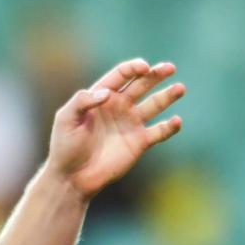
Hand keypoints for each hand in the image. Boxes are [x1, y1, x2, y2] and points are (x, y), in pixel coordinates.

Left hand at [45, 59, 184, 200]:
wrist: (72, 177)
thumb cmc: (65, 147)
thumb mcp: (65, 119)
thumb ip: (81, 101)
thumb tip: (107, 93)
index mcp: (101, 97)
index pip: (121, 75)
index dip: (133, 68)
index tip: (143, 67)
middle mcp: (119, 107)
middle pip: (142, 84)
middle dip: (156, 74)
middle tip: (169, 68)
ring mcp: (130, 124)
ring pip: (155, 104)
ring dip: (168, 96)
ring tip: (179, 88)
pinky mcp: (139, 142)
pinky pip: (159, 131)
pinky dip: (170, 127)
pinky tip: (175, 122)